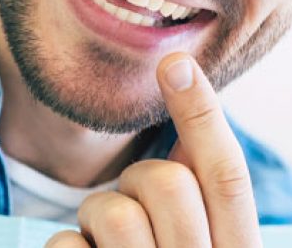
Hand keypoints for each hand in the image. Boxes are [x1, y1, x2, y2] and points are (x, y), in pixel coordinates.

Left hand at [46, 53, 260, 247]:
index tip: (175, 62)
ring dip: (96, 220)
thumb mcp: (199, 245)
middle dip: (136, 179)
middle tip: (133, 213)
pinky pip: (63, 246)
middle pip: (165, 181)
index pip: (227, 178)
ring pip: (110, 209)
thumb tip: (188, 93)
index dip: (203, 116)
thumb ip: (202, 194)